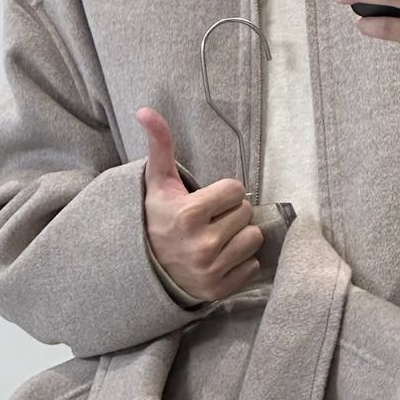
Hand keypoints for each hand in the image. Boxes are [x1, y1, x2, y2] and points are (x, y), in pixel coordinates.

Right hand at [137, 107, 262, 301]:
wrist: (145, 268)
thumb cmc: (157, 218)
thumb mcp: (158, 182)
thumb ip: (159, 145)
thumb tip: (145, 110)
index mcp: (189, 214)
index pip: (237, 191)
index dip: (225, 192)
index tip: (209, 201)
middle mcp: (202, 244)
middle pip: (246, 214)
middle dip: (232, 214)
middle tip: (211, 220)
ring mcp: (211, 270)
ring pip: (253, 239)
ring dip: (240, 236)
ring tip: (218, 238)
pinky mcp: (219, 289)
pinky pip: (252, 267)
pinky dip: (241, 262)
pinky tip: (221, 258)